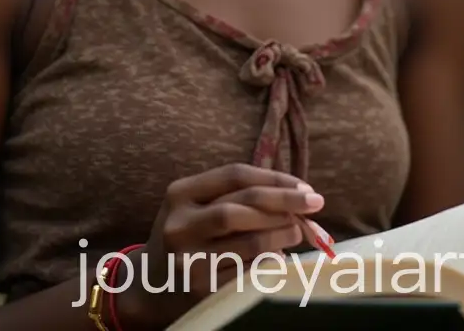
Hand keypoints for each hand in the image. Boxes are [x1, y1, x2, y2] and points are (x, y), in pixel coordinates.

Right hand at [116, 163, 324, 328]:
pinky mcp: (203, 289)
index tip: (304, 184)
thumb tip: (293, 192)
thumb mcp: (194, 206)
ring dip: (283, 233)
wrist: (148, 286)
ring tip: (297, 230)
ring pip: (251, 240)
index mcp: (180, 193)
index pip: (235, 175)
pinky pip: (249, 271)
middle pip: (244, 205)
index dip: (274, 178)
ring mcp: (190, 258)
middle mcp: (181, 224)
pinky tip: (280, 257)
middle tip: (315, 202)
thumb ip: (232, 195)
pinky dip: (271, 261)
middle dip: (286, 201)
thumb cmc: (185, 236)